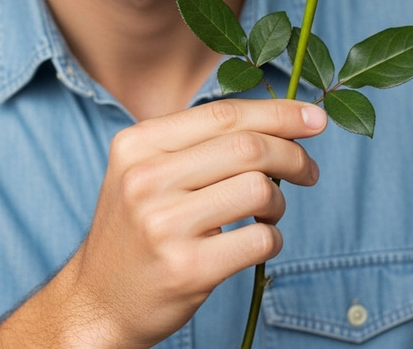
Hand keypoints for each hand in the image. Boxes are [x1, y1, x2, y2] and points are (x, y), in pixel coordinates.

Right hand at [60, 98, 324, 347]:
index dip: (276, 112)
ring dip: (280, 200)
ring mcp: (164, 223)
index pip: (222, 113)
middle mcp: (146, 177)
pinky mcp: (186, 268)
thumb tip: (276, 120)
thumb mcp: (145, 169)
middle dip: (293, 153)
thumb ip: (197, 141)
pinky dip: (273, 238)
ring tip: (268, 212)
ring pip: (260, 189)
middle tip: (308, 169)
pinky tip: (257, 241)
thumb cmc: (136, 228)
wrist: (98, 300)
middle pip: (247, 147)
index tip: (313, 117)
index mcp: (138, 143)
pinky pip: (260, 239)